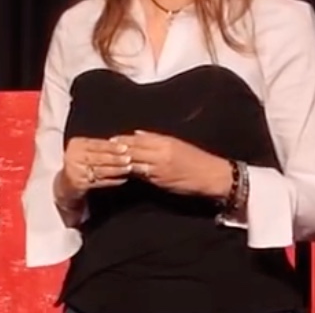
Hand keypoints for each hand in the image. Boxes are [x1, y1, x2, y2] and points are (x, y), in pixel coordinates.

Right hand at [54, 137, 131, 209]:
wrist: (66, 183)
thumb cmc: (80, 163)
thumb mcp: (86, 151)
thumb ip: (100, 147)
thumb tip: (123, 144)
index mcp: (76, 144)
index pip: (96, 144)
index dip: (111, 146)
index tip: (125, 147)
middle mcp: (73, 157)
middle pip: (98, 157)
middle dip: (115, 158)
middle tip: (129, 158)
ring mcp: (75, 171)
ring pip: (100, 170)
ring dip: (116, 169)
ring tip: (129, 168)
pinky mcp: (78, 184)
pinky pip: (99, 182)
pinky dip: (112, 180)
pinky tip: (123, 179)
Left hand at [111, 130, 231, 197]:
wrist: (212, 175)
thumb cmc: (196, 160)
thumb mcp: (177, 145)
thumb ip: (156, 140)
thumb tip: (137, 134)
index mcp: (166, 141)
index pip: (139, 138)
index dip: (123, 139)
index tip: (110, 140)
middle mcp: (161, 152)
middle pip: (134, 149)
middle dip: (118, 150)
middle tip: (102, 151)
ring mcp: (160, 166)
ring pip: (135, 162)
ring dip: (120, 162)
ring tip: (106, 162)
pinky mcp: (160, 180)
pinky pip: (141, 175)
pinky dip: (130, 174)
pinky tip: (120, 175)